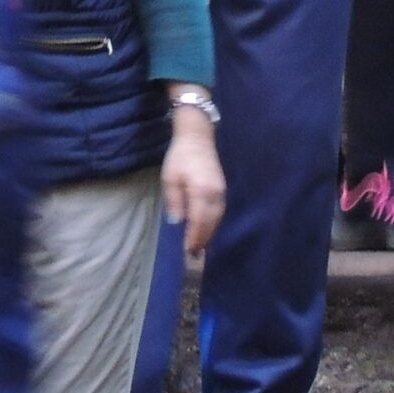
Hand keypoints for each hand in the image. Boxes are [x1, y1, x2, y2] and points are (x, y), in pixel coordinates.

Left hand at [161, 107, 225, 255]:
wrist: (197, 137)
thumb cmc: (180, 157)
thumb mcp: (170, 179)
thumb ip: (175, 201)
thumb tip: (177, 223)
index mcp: (201, 191)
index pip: (199, 221)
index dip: (194, 238)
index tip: (187, 251)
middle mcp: (215, 194)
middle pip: (211, 223)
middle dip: (202, 239)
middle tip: (193, 255)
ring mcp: (222, 192)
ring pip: (217, 219)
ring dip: (209, 233)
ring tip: (199, 246)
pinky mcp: (223, 190)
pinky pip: (219, 212)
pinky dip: (213, 223)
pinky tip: (206, 229)